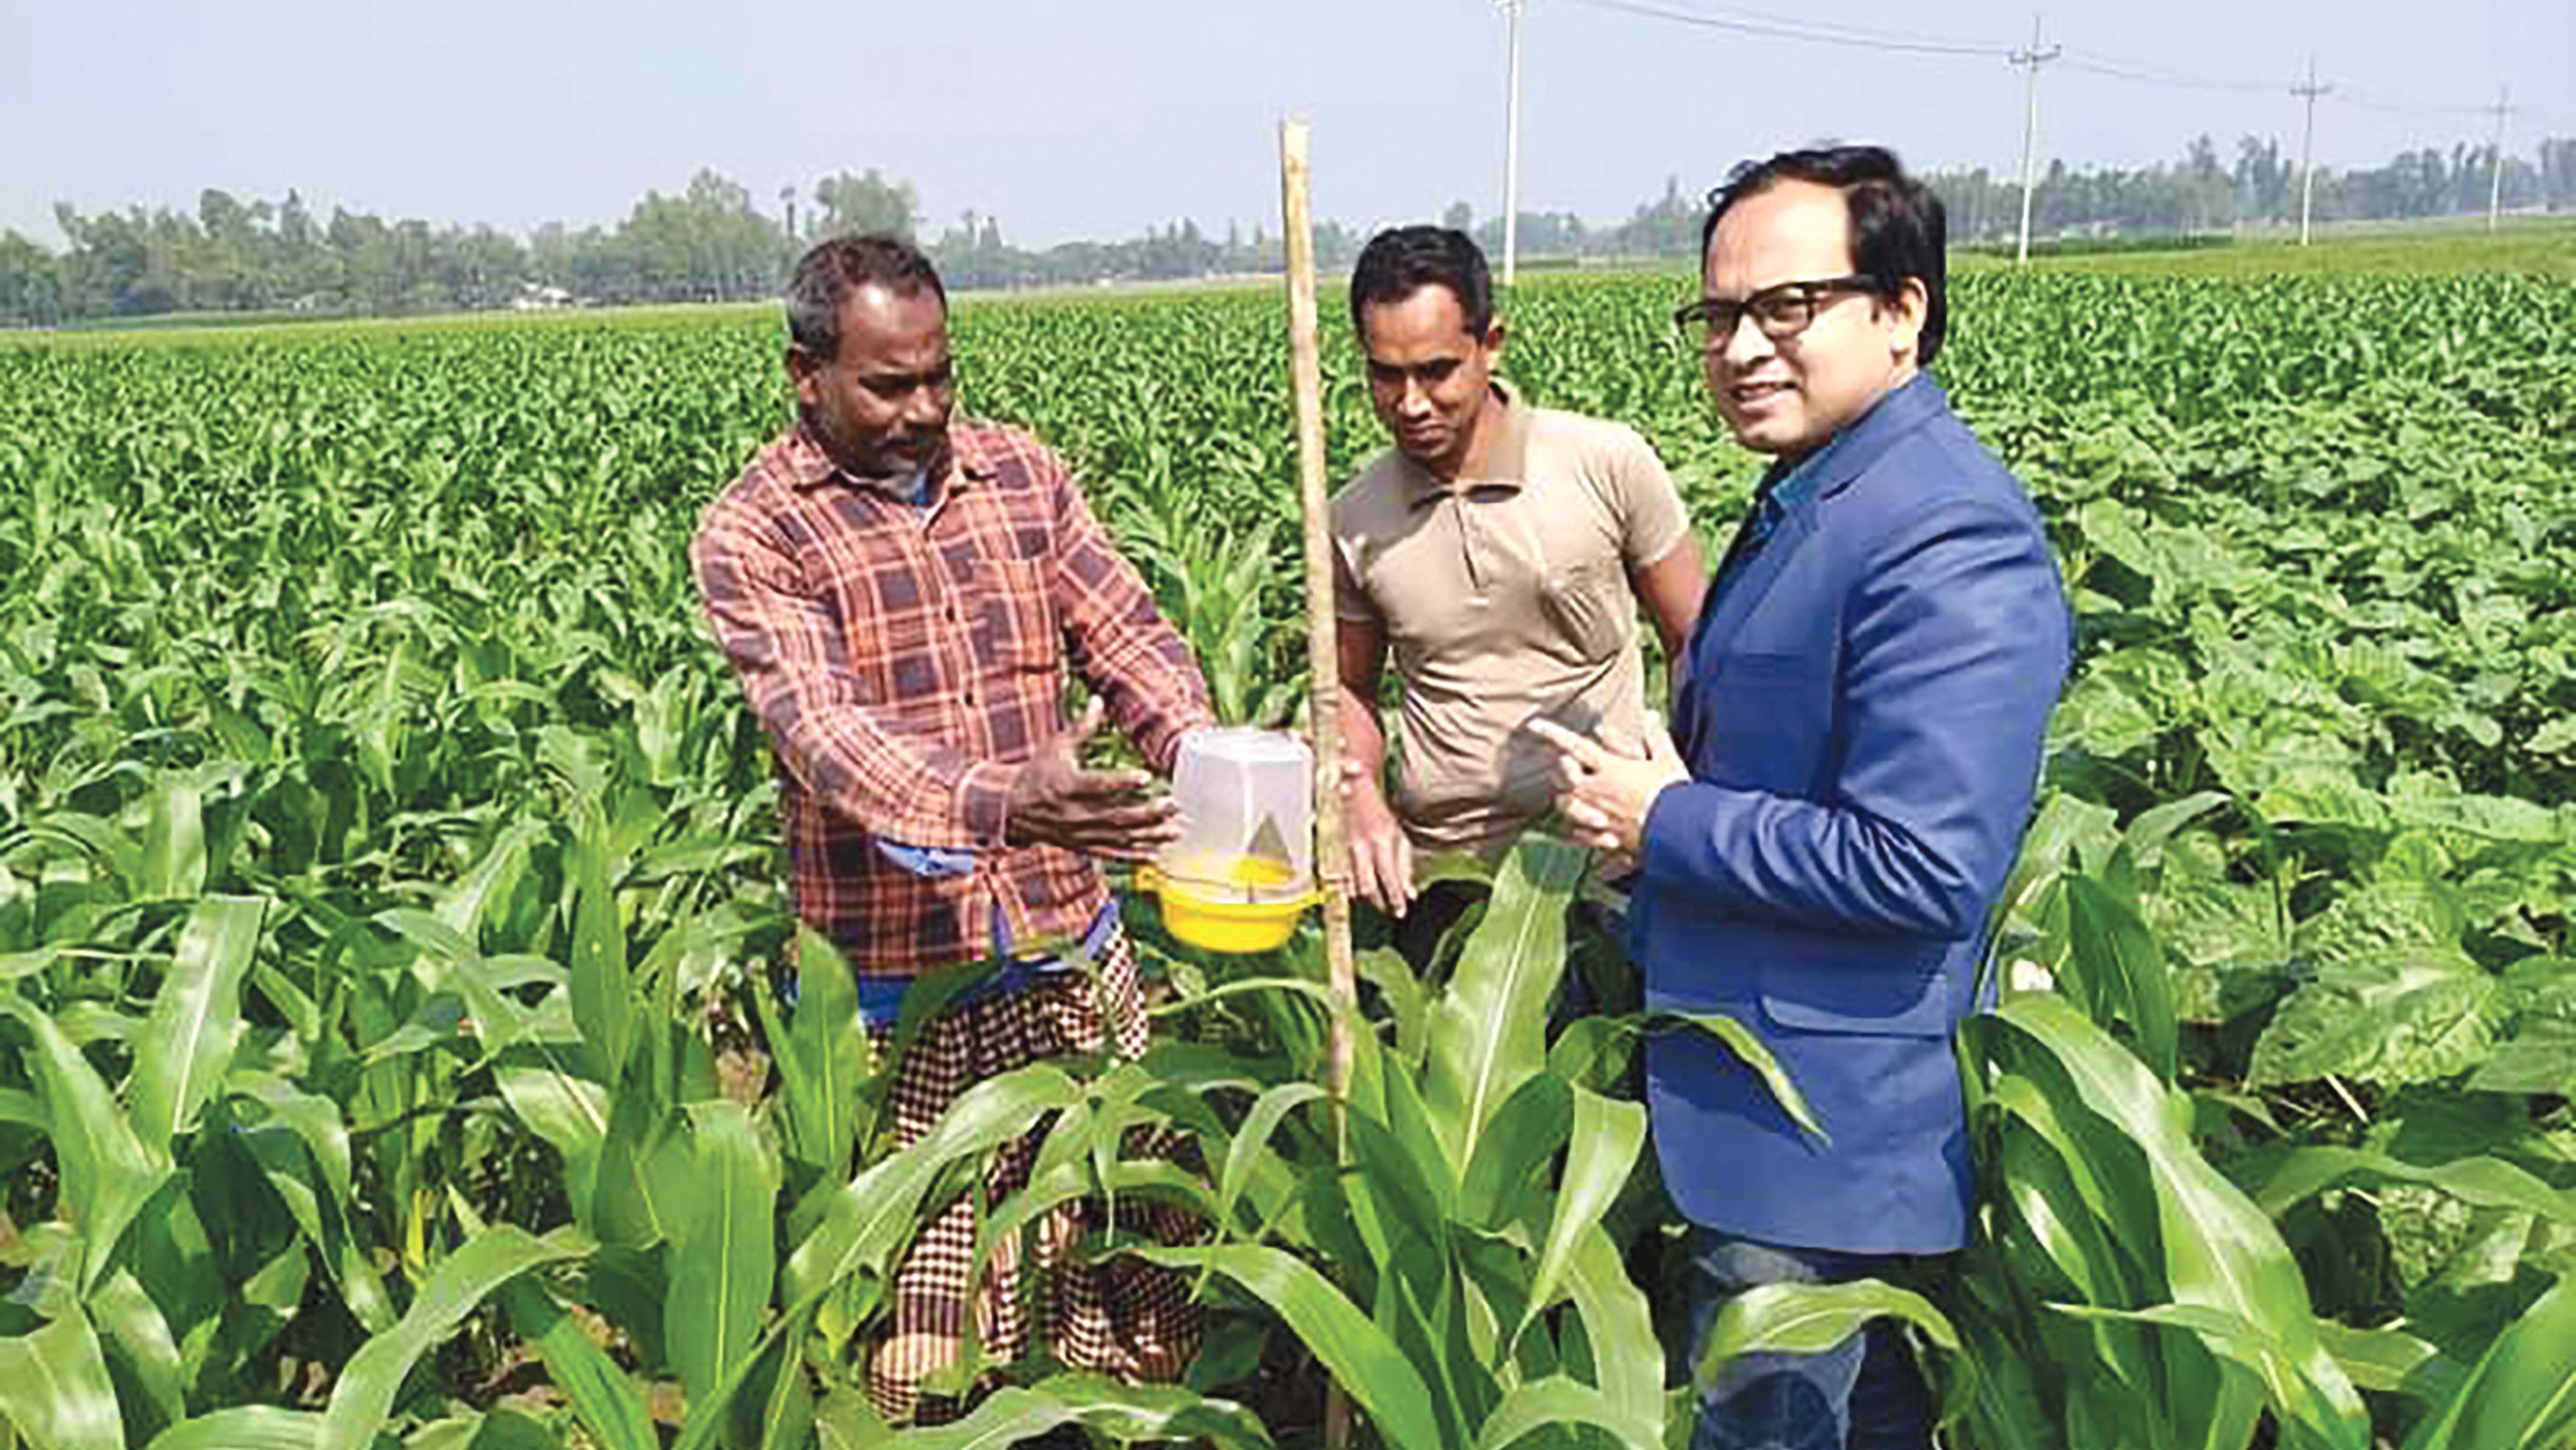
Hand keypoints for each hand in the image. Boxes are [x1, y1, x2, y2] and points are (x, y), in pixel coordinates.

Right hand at [1005, 698, 1179, 861]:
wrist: (1014, 808)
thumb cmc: (1039, 771)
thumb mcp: (1057, 746)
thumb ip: (1082, 726)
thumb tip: (1099, 699)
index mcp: (1068, 784)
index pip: (1098, 784)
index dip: (1122, 782)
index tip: (1146, 776)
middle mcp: (1076, 813)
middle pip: (1117, 815)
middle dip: (1148, 813)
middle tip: (1173, 806)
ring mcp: (1081, 833)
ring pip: (1119, 837)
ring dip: (1149, 835)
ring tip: (1175, 830)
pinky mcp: (1083, 845)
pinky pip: (1111, 853)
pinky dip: (1134, 856)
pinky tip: (1156, 854)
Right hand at [1339, 760, 1416, 917]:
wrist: (1353, 789)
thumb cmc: (1379, 814)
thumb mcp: (1399, 836)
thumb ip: (1405, 866)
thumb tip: (1411, 895)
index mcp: (1381, 841)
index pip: (1388, 878)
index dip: (1395, 899)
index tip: (1401, 911)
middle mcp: (1361, 847)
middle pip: (1367, 888)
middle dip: (1378, 903)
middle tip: (1389, 910)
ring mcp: (1344, 850)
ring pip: (1350, 887)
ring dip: (1364, 898)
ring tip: (1375, 899)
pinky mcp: (1333, 852)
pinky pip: (1339, 880)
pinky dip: (1349, 889)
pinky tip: (1358, 891)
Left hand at [1527, 714, 1689, 857]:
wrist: (1681, 834)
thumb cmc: (1674, 794)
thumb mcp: (1667, 760)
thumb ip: (1654, 737)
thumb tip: (1649, 715)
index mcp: (1610, 769)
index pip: (1574, 745)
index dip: (1552, 733)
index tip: (1533, 725)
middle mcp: (1596, 791)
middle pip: (1562, 778)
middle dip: (1559, 770)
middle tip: (1563, 766)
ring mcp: (1597, 816)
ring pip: (1565, 806)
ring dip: (1566, 798)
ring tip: (1572, 795)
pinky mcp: (1603, 838)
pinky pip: (1578, 835)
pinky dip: (1577, 829)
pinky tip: (1581, 828)